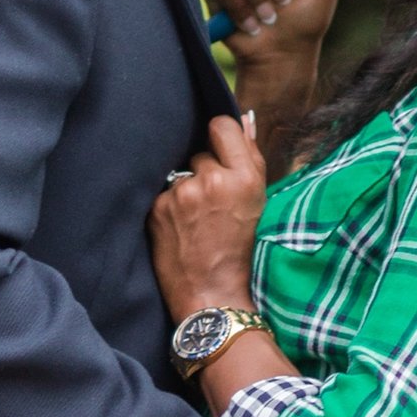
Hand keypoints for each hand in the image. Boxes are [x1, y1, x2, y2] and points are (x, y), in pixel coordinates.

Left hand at [151, 110, 267, 319]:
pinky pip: (164, 193)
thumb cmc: (241, 253)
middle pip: (200, 153)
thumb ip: (249, 158)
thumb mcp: (258, 203)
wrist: (213, 297)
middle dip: (205, 172)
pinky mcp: (159, 208)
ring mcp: (182, 193)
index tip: (220, 155)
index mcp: (245, 177)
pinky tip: (181, 229)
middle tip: (213, 206)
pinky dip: (170, 207)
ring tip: (196, 222)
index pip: (222, 125)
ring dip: (186, 190)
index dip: (220, 138)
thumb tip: (244, 119)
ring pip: (181, 174)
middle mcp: (213, 180)